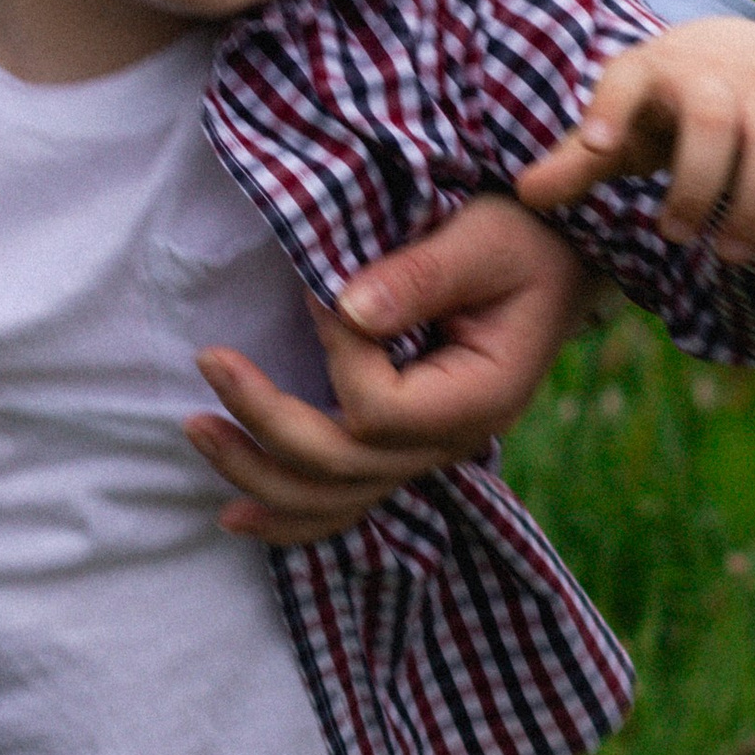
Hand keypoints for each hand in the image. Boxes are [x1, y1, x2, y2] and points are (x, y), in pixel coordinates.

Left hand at [184, 193, 594, 542]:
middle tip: (209, 360)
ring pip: (333, 498)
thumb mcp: (484, 239)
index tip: (321, 287)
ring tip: (197, 430)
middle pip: (343, 466)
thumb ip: (421, 274)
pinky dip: (288, 513)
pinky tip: (235, 514)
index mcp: (481, 398)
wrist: (557, 262)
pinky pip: (343, 501)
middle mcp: (453, 443)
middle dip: (265, 419)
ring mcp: (426, 454)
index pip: (382, 410)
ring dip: (257, 472)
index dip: (339, 354)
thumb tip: (345, 310)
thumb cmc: (524, 240)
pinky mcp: (402, 447)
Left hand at [515, 19, 754, 259]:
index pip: (627, 79)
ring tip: (733, 253)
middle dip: (697, 184)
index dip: (610, 109)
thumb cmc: (662, 108)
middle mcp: (712, 73)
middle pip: (712, 120)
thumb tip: (525, 195)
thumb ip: (576, 161)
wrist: (742, 55)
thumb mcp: (619, 126)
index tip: (596, 146)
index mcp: (650, 71)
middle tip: (676, 236)